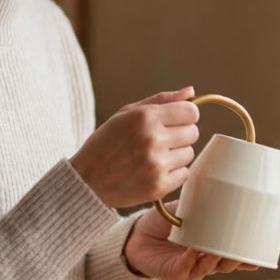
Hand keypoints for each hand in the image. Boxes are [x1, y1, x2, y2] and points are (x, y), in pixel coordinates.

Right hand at [70, 87, 199, 207]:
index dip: (185, 116)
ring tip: (153, 156)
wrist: (86, 180)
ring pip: (189, 153)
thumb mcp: (126, 113)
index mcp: (145, 117)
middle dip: (180, 135)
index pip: (191, 112)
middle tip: (160, 141)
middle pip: (193, 132)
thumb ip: (162, 100)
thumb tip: (191, 92)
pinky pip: (185, 173)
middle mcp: (153, 139)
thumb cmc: (106, 142)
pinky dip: (173, 173)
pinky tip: (154, 170)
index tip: (175, 121)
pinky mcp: (158, 187)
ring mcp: (156, 164)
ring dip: (176, 154)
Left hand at [124, 201, 259, 279]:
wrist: (138, 234)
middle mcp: (203, 260)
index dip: (248, 255)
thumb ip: (204, 204)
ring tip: (218, 247)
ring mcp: (189, 268)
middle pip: (226, 264)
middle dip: (236, 258)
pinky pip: (186, 270)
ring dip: (215, 259)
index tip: (263, 250)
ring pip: (208, 269)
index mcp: (211, 246)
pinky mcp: (173, 273)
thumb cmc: (166, 222)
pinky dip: (191, 259)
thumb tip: (221, 187)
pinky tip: (194, 250)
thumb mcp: (189, 209)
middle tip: (243, 249)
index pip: (234, 254)